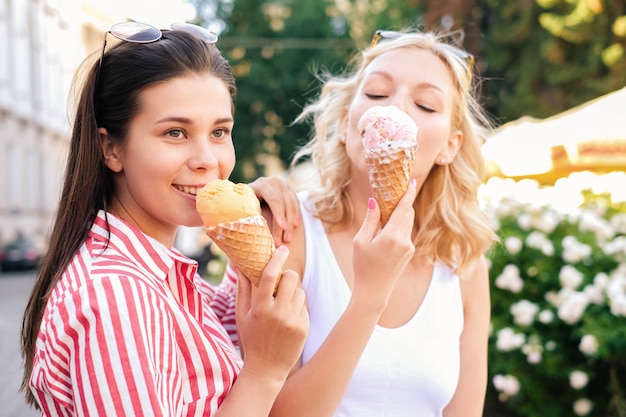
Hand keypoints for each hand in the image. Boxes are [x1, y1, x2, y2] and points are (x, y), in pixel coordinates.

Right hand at [236, 246, 308, 382]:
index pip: (270, 276)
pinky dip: (297, 307)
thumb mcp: (242, 315)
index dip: (277, 259)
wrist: (266, 369)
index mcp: (260, 308)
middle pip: (291, 278)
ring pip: (299, 291)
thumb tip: (239, 263)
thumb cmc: (251, 338)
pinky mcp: (304, 328)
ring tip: (282, 306)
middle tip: (282, 280)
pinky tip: (288, 320)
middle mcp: (278, 313)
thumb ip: (243, 288)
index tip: (281, 249)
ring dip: (293, 293)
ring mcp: (293, 321)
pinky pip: (304, 306)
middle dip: (287, 275)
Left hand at [248, 176, 300, 246]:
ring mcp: (284, 186)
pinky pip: (296, 204)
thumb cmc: (244, 200)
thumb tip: (258, 221)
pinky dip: (296, 216)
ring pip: (292, 205)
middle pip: (284, 204)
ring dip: (292, 223)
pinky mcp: (290, 190)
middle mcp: (275, 183)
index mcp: (263, 184)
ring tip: (288, 238)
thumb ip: (250, 210)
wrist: (249, 189)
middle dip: (286, 224)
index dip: (279, 214)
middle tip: (285, 240)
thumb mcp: (244, 203)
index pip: (274, 200)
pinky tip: (295, 226)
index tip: (283, 228)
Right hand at [352, 179, 417, 308]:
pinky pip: (406, 232)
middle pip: (408, 214)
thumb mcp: (361, 241)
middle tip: (396, 190)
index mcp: (392, 236)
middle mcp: (405, 241)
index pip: (404, 209)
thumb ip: (370, 220)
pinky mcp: (409, 252)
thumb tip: (375, 201)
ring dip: (400, 214)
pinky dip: (399, 224)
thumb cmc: (363, 266)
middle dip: (403, 202)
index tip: (412, 181)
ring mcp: (409, 247)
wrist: (374, 291)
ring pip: (408, 223)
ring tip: (388, 208)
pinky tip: (387, 226)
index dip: (408, 194)